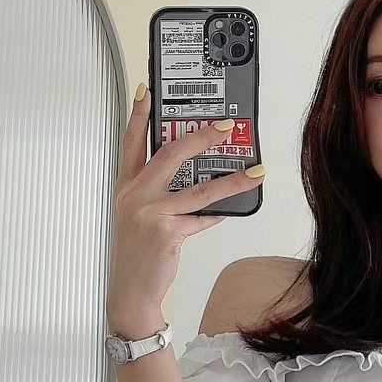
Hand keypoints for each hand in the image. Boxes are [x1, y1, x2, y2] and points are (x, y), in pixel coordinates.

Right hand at [106, 85, 261, 319]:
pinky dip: (218, 215)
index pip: (132, 142)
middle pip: (170, 154)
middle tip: (225, 126)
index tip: (148, 90)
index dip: (139, 115)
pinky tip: (229, 211)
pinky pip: (202, 218)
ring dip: (232, 180)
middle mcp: (136, 195)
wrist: (130, 291)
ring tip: (255, 171)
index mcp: (127, 186)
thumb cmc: (137, 254)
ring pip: (199, 189)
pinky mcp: (167, 233)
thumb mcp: (141, 217)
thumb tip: (198, 181)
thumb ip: (163, 196)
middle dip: (201, 136)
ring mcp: (150, 213)